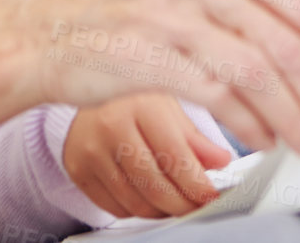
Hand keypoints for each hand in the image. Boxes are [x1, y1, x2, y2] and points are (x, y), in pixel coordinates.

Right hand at [0, 0, 299, 161]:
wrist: (44, 34)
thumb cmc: (122, 17)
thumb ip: (242, 10)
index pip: (296, 0)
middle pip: (288, 41)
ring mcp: (175, 10)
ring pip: (261, 71)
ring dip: (294, 117)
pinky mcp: (154, 52)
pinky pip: (222, 95)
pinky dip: (252, 124)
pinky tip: (263, 140)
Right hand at [63, 92, 231, 218]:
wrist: (86, 87)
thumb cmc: (132, 98)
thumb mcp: (168, 105)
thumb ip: (194, 137)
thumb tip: (221, 162)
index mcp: (140, 105)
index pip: (174, 155)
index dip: (196, 183)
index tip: (211, 195)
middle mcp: (111, 127)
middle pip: (154, 185)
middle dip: (182, 204)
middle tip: (197, 206)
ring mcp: (91, 151)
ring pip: (135, 202)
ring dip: (162, 211)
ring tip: (177, 203)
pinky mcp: (78, 170)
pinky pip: (114, 207)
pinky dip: (138, 211)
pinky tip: (150, 199)